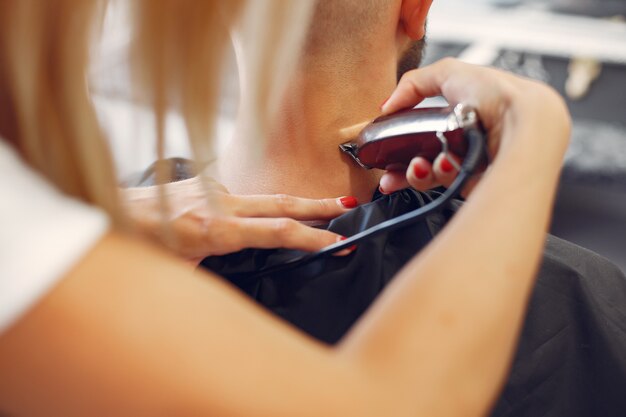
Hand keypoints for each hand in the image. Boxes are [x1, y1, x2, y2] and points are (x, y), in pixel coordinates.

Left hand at [122, 176, 357, 261]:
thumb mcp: (179, 271)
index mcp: (216, 230)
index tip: (339, 241)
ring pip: (261, 201)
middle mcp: (219, 203)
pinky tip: (232, 222)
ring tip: (303, 217)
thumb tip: (232, 259)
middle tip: (349, 207)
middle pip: (282, 203)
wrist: (107, 210)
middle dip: (319, 206)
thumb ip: (214, 262)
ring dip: (284, 209)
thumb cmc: (138, 246)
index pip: (278, 232)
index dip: (313, 237)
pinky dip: (245, 211)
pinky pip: (236, 198)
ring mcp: (212, 188)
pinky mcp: (205, 182)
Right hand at [378, 58, 570, 195]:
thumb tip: (387, 105)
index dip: (401, 136)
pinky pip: (446, 183)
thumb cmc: (500, 96)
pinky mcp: (475, 182)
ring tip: (419, 167)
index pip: (424, 126)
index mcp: (464, 111)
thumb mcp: (449, 73)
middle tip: (388, 172)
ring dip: (417, 172)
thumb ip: (412, 84)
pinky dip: (439, 175)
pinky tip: (443, 166)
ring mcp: (470, 161)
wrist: (525, 128)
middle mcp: (466, 137)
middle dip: (402, 165)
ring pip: (431, 173)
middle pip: (422, 154)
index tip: (383, 146)